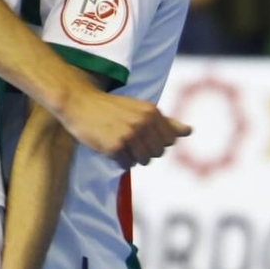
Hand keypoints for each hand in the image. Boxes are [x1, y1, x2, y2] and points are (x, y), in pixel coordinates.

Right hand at [58, 89, 191, 168]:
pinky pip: (126, 165)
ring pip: (144, 161)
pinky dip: (119, 160)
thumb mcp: (140, 109)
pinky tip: (109, 146)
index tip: (140, 131)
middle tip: (127, 136)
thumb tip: (190, 131)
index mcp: (152, 112)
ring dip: (132, 156)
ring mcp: (129, 135)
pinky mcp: (115, 146)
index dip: (155, 140)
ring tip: (119, 141)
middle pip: (157, 153)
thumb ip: (166, 122)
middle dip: (144, 149)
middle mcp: (143, 122)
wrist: (79, 103)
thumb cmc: (111, 107)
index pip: (169, 141)